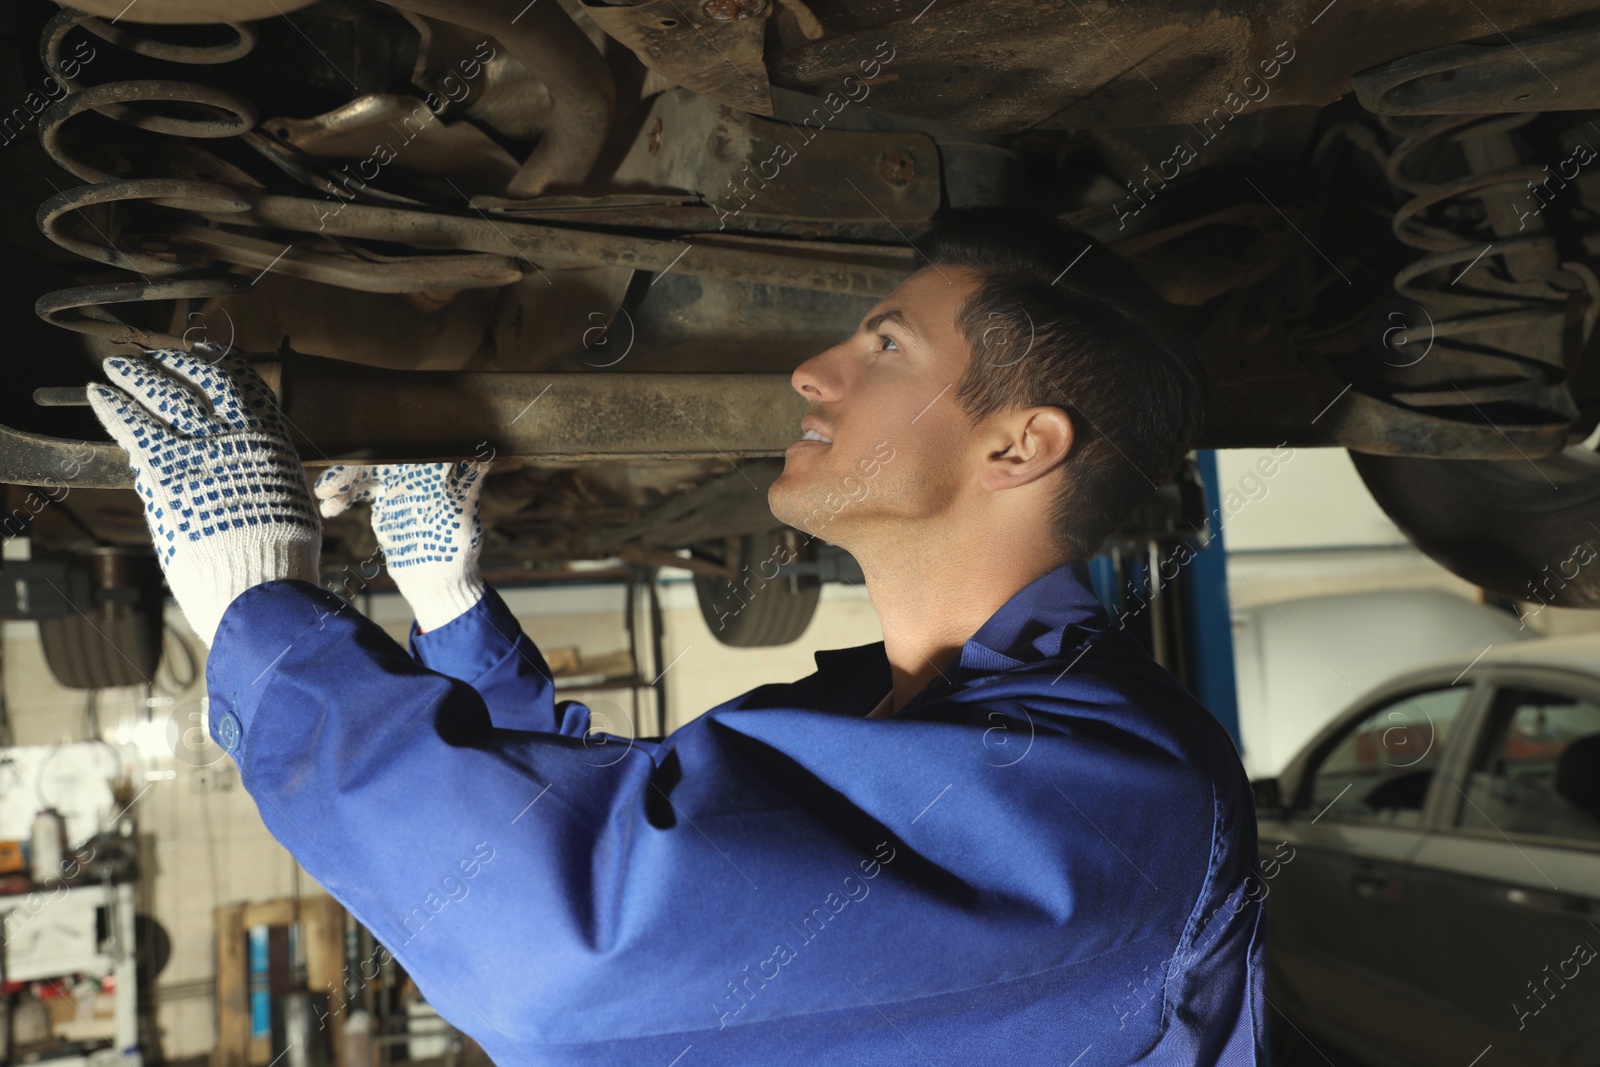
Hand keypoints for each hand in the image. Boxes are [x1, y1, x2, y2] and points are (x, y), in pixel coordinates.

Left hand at [86, 344, 321, 646]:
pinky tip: (98, 395)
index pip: (248, 388)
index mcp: (272, 443)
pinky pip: (133, 424)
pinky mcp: (162, 468)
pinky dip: (113, 406)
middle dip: (176, 365)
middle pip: (202, 381)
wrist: (257, 582)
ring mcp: (199, 449)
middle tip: (156, 358)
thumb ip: (270, 480)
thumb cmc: (279, 558)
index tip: (207, 355)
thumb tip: (261, 475)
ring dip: (138, 376)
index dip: (224, 366)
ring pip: (164, 394)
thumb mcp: (290, 506)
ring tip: (119, 367)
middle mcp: (237, 436)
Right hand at [314, 462, 488, 631]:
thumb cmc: (458, 549)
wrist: (439, 582)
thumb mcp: (462, 516)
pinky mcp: (385, 501)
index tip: (360, 460)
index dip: (380, 449)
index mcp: (435, 468)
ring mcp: (398, 485)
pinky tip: (329, 509)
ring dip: (342, 480)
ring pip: (364, 473)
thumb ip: (467, 486)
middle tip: (330, 484)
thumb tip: (486, 456)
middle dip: (353, 467)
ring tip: (324, 495)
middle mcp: (417, 471)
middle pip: (378, 457)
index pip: (402, 448)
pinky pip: (358, 491)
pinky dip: (342, 497)